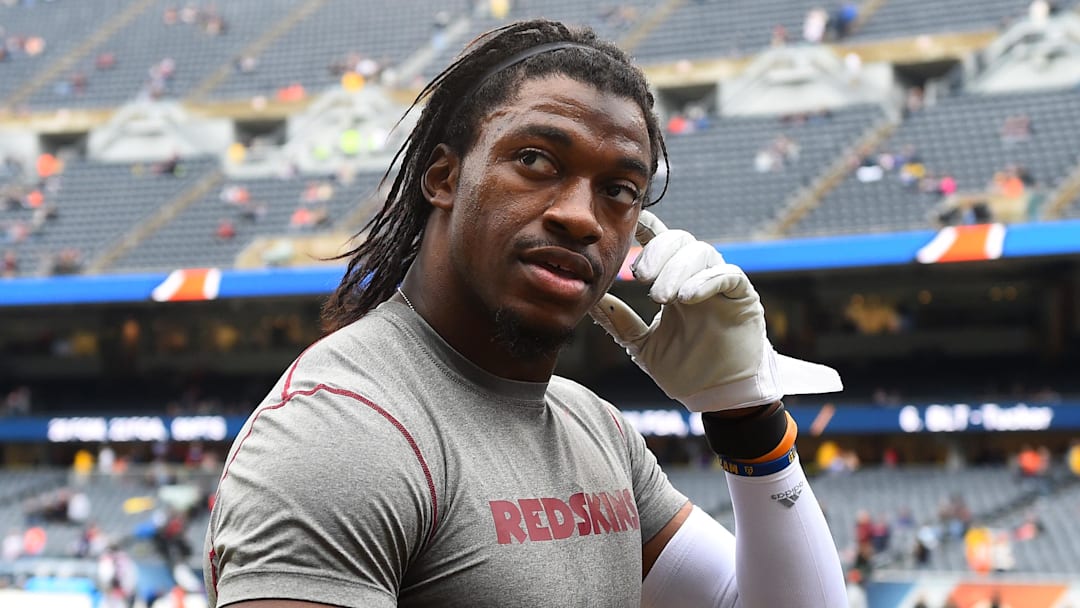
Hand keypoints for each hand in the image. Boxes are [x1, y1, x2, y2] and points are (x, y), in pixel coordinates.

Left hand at [589, 210, 841, 411]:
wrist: (716, 396)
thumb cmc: (683, 368)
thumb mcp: (641, 345)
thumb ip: (618, 321)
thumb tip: (589, 300)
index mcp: (673, 280)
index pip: (660, 243)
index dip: (647, 228)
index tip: (628, 224)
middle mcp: (697, 276)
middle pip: (679, 240)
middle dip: (657, 253)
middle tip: (638, 277)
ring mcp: (721, 284)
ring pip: (702, 252)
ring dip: (677, 270)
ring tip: (659, 297)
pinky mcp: (743, 297)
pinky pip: (727, 275)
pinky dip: (705, 281)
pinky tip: (685, 298)